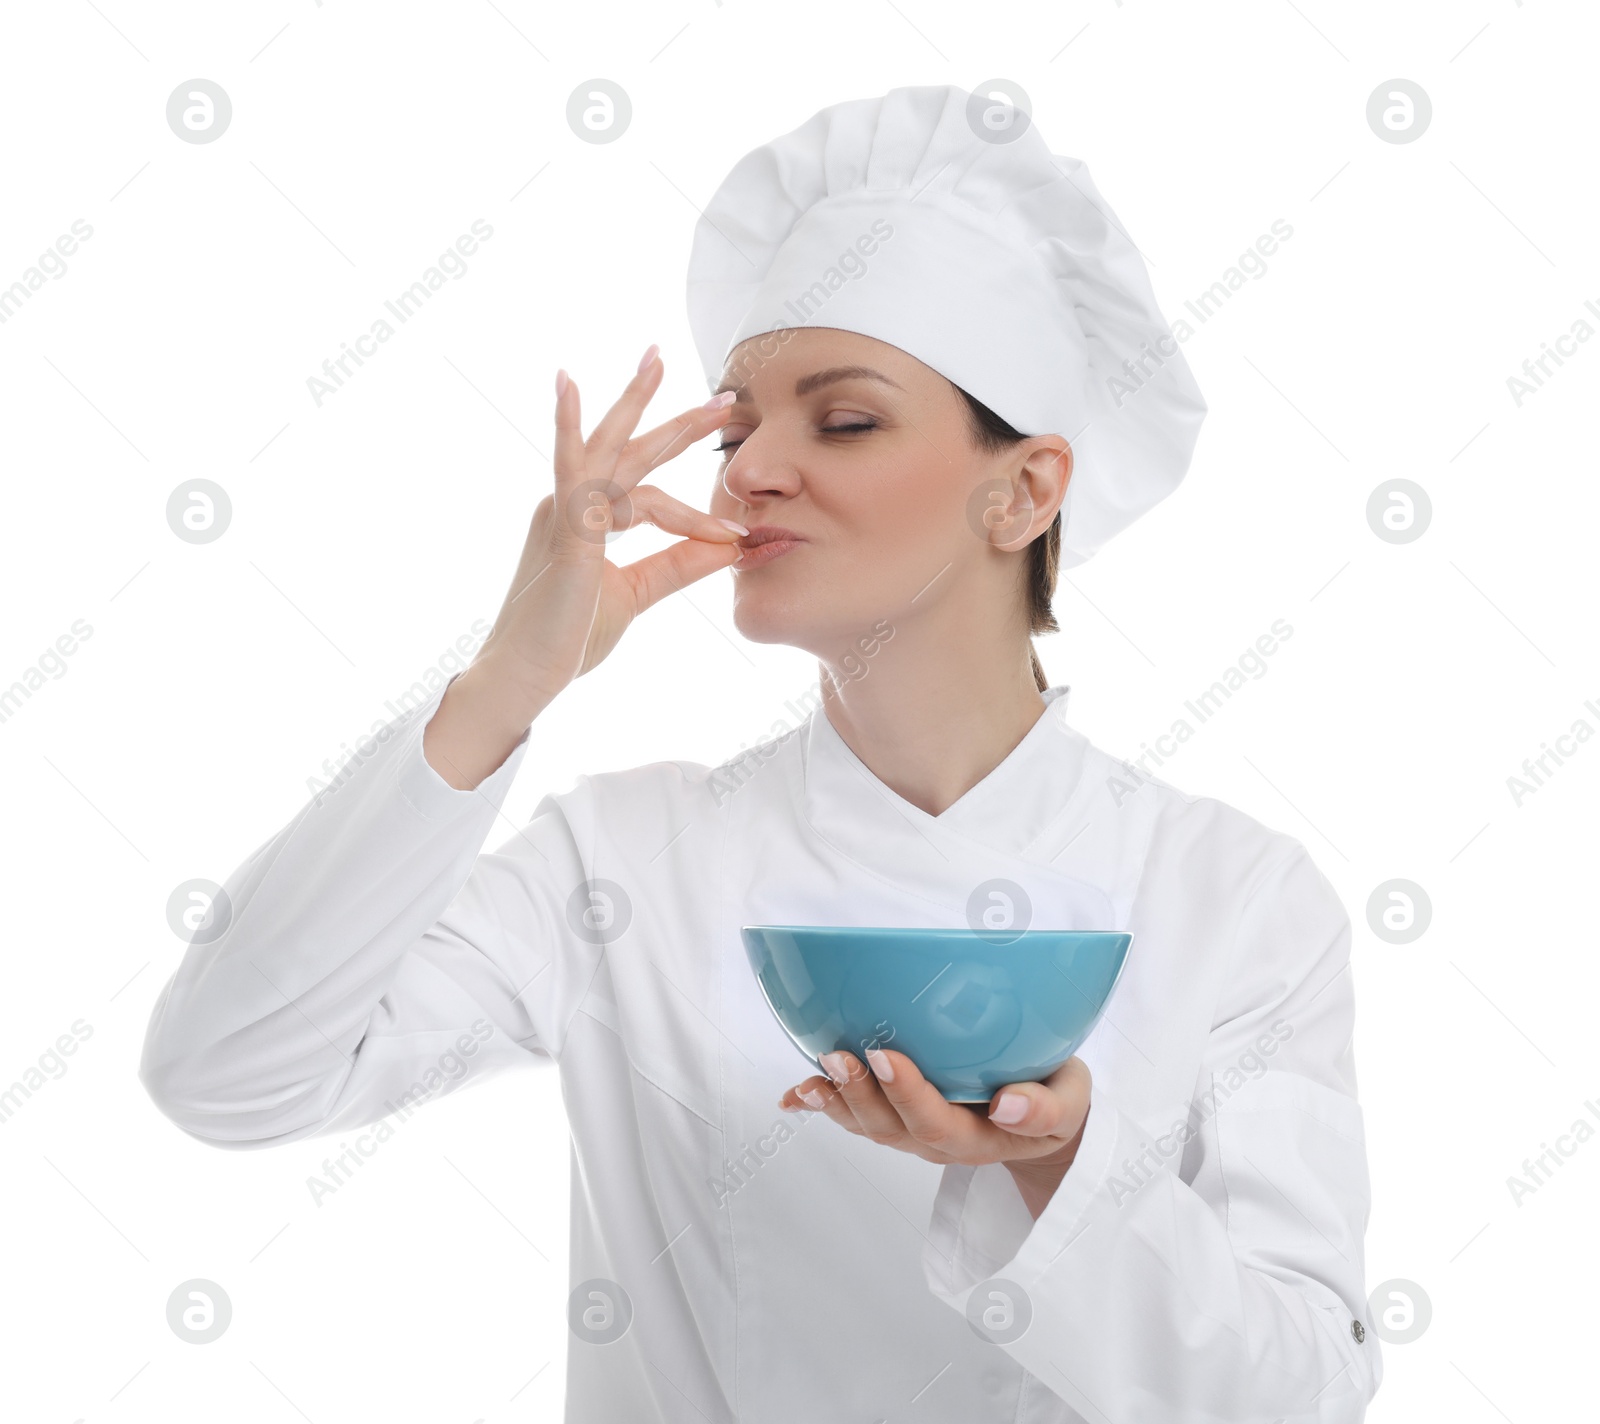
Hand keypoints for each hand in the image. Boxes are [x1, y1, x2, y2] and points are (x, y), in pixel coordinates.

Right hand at [473, 347, 746, 713]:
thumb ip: (678, 566)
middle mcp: (571, 504)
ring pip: (610, 450)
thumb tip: (729, 546)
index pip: (650, 494)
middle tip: (724, 393)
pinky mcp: (561, 528)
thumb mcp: (635, 594)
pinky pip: (574, 472)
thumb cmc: (566, 638)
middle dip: (676, 419)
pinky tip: (568, 386)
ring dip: (638, 405)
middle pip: (631, 450)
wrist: (524, 677)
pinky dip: (571, 429)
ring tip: (658, 360)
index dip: (695, 511)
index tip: (737, 533)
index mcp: (586, 519)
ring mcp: (563, 512)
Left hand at [780, 1049, 1091, 1219]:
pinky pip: (856, 1115)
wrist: (1045, 1114)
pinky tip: (793, 1095)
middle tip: (839, 1055)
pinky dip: (823, 1104)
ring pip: (867, 1124)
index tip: (886, 1055)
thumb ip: (1046, 1108)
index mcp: (980, 1139)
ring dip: (836, 1100)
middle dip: (860, 1094)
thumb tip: (1007, 1104)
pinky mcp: (898, 1115)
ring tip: (812, 1076)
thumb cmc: (1055, 1097)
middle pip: (891, 1128)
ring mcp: (913, 1131)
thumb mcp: (1069, 1103)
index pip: (938, 1125)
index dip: (907, 1094)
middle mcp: (938, 1141)